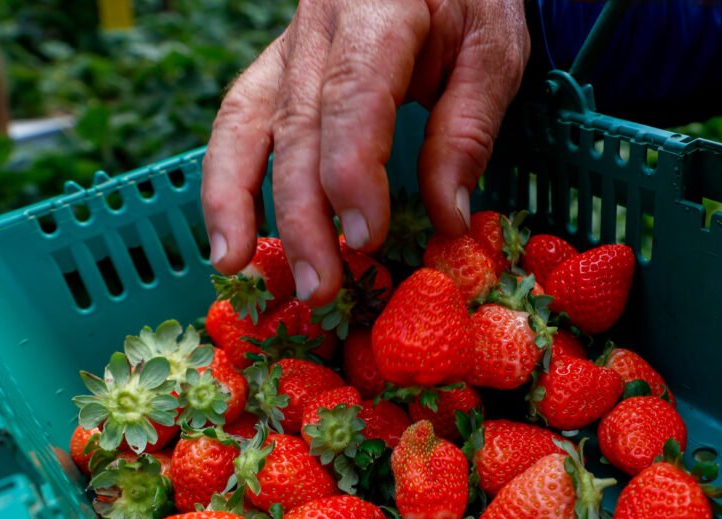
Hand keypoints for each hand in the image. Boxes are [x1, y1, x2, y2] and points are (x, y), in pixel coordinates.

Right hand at [201, 0, 529, 304]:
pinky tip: (229, 233)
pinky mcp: (278, 67)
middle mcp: (318, 25)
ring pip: (245, 122)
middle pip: (296, 125)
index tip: (365, 237)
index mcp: (377, 7)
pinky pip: (240, 120)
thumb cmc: (469, 1)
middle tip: (320, 287)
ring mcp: (288, 45)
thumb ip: (469, 130)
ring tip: (235, 265)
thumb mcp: (494, 52)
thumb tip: (448, 220)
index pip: (352, 96)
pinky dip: (228, 179)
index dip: (352, 172)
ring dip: (236, 200)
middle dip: (302, 214)